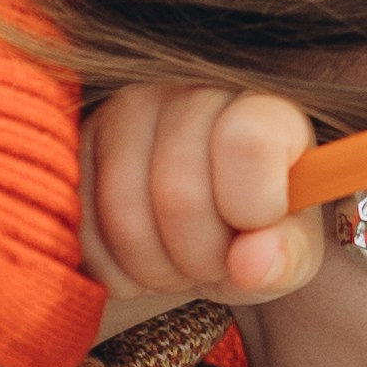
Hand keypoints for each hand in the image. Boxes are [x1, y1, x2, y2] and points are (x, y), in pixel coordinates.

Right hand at [81, 81, 324, 321]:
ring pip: (123, 215)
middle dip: (200, 257)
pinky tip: (140, 261)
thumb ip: (289, 255)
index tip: (255, 229)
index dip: (250, 206)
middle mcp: (191, 95)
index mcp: (261, 111)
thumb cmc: (252, 233)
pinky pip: (82, 230)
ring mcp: (126, 113)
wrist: (201, 230)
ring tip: (179, 263)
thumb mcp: (290, 251)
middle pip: (179, 194)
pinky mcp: (76, 146)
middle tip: (215, 262)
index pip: (248, 142)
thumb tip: (253, 264)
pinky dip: (115, 270)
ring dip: (156, 268)